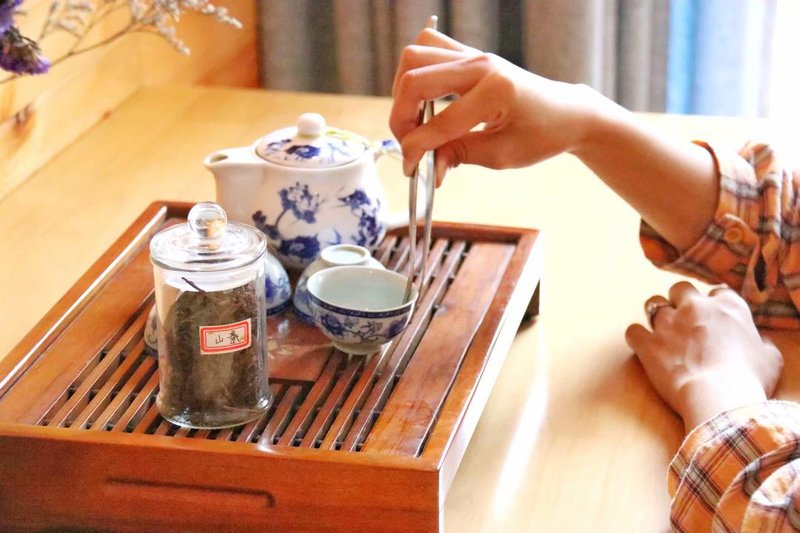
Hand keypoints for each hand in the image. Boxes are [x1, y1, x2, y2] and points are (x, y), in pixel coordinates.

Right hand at [389, 30, 716, 250]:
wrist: (567, 113)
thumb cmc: (541, 136)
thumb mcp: (502, 155)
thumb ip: (459, 155)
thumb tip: (425, 163)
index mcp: (495, 91)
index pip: (439, 123)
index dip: (416, 150)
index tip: (410, 170)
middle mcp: (481, 65)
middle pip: (415, 80)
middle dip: (401, 117)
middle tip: (408, 144)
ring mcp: (474, 55)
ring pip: (415, 56)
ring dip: (403, 91)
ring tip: (414, 121)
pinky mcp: (470, 54)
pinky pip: (429, 47)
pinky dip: (415, 71)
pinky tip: (423, 98)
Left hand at [625, 282, 782, 431]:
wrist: (719, 396)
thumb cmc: (749, 379)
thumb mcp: (770, 359)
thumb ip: (762, 344)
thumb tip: (760, 344)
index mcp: (728, 306)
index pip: (718, 292)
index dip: (714, 306)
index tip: (714, 319)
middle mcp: (695, 307)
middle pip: (680, 289)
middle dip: (680, 302)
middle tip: (684, 322)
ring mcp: (668, 323)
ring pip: (653, 304)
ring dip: (656, 316)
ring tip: (661, 332)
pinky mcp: (648, 342)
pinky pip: (633, 331)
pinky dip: (637, 338)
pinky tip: (643, 348)